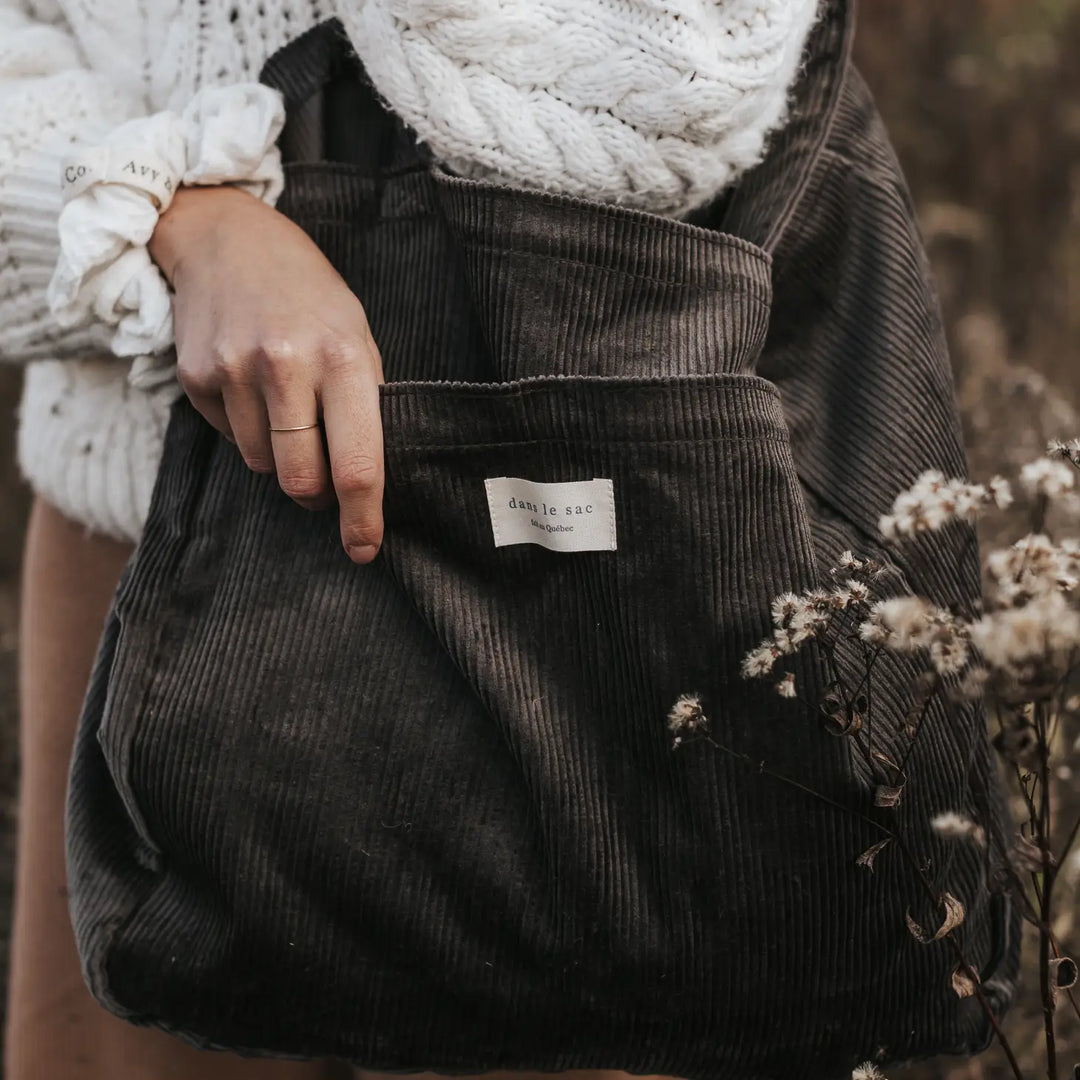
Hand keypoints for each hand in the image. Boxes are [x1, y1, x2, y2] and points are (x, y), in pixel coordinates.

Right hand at [149, 184, 384, 564]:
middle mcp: (286, 365)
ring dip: (279, 460)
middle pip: (300, 480)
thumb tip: (364, 479)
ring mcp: (234, 371)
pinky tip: (252, 390)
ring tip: (285, 410)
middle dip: (315, 496)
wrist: (226, 238)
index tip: (363, 547)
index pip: (356, 463)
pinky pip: (229, 439)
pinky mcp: (196, 377)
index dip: (362, 517)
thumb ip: (363, 401)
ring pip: (261, 466)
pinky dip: (246, 431)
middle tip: (322, 486)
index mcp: (343, 358)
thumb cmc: (308, 294)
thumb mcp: (356, 333)